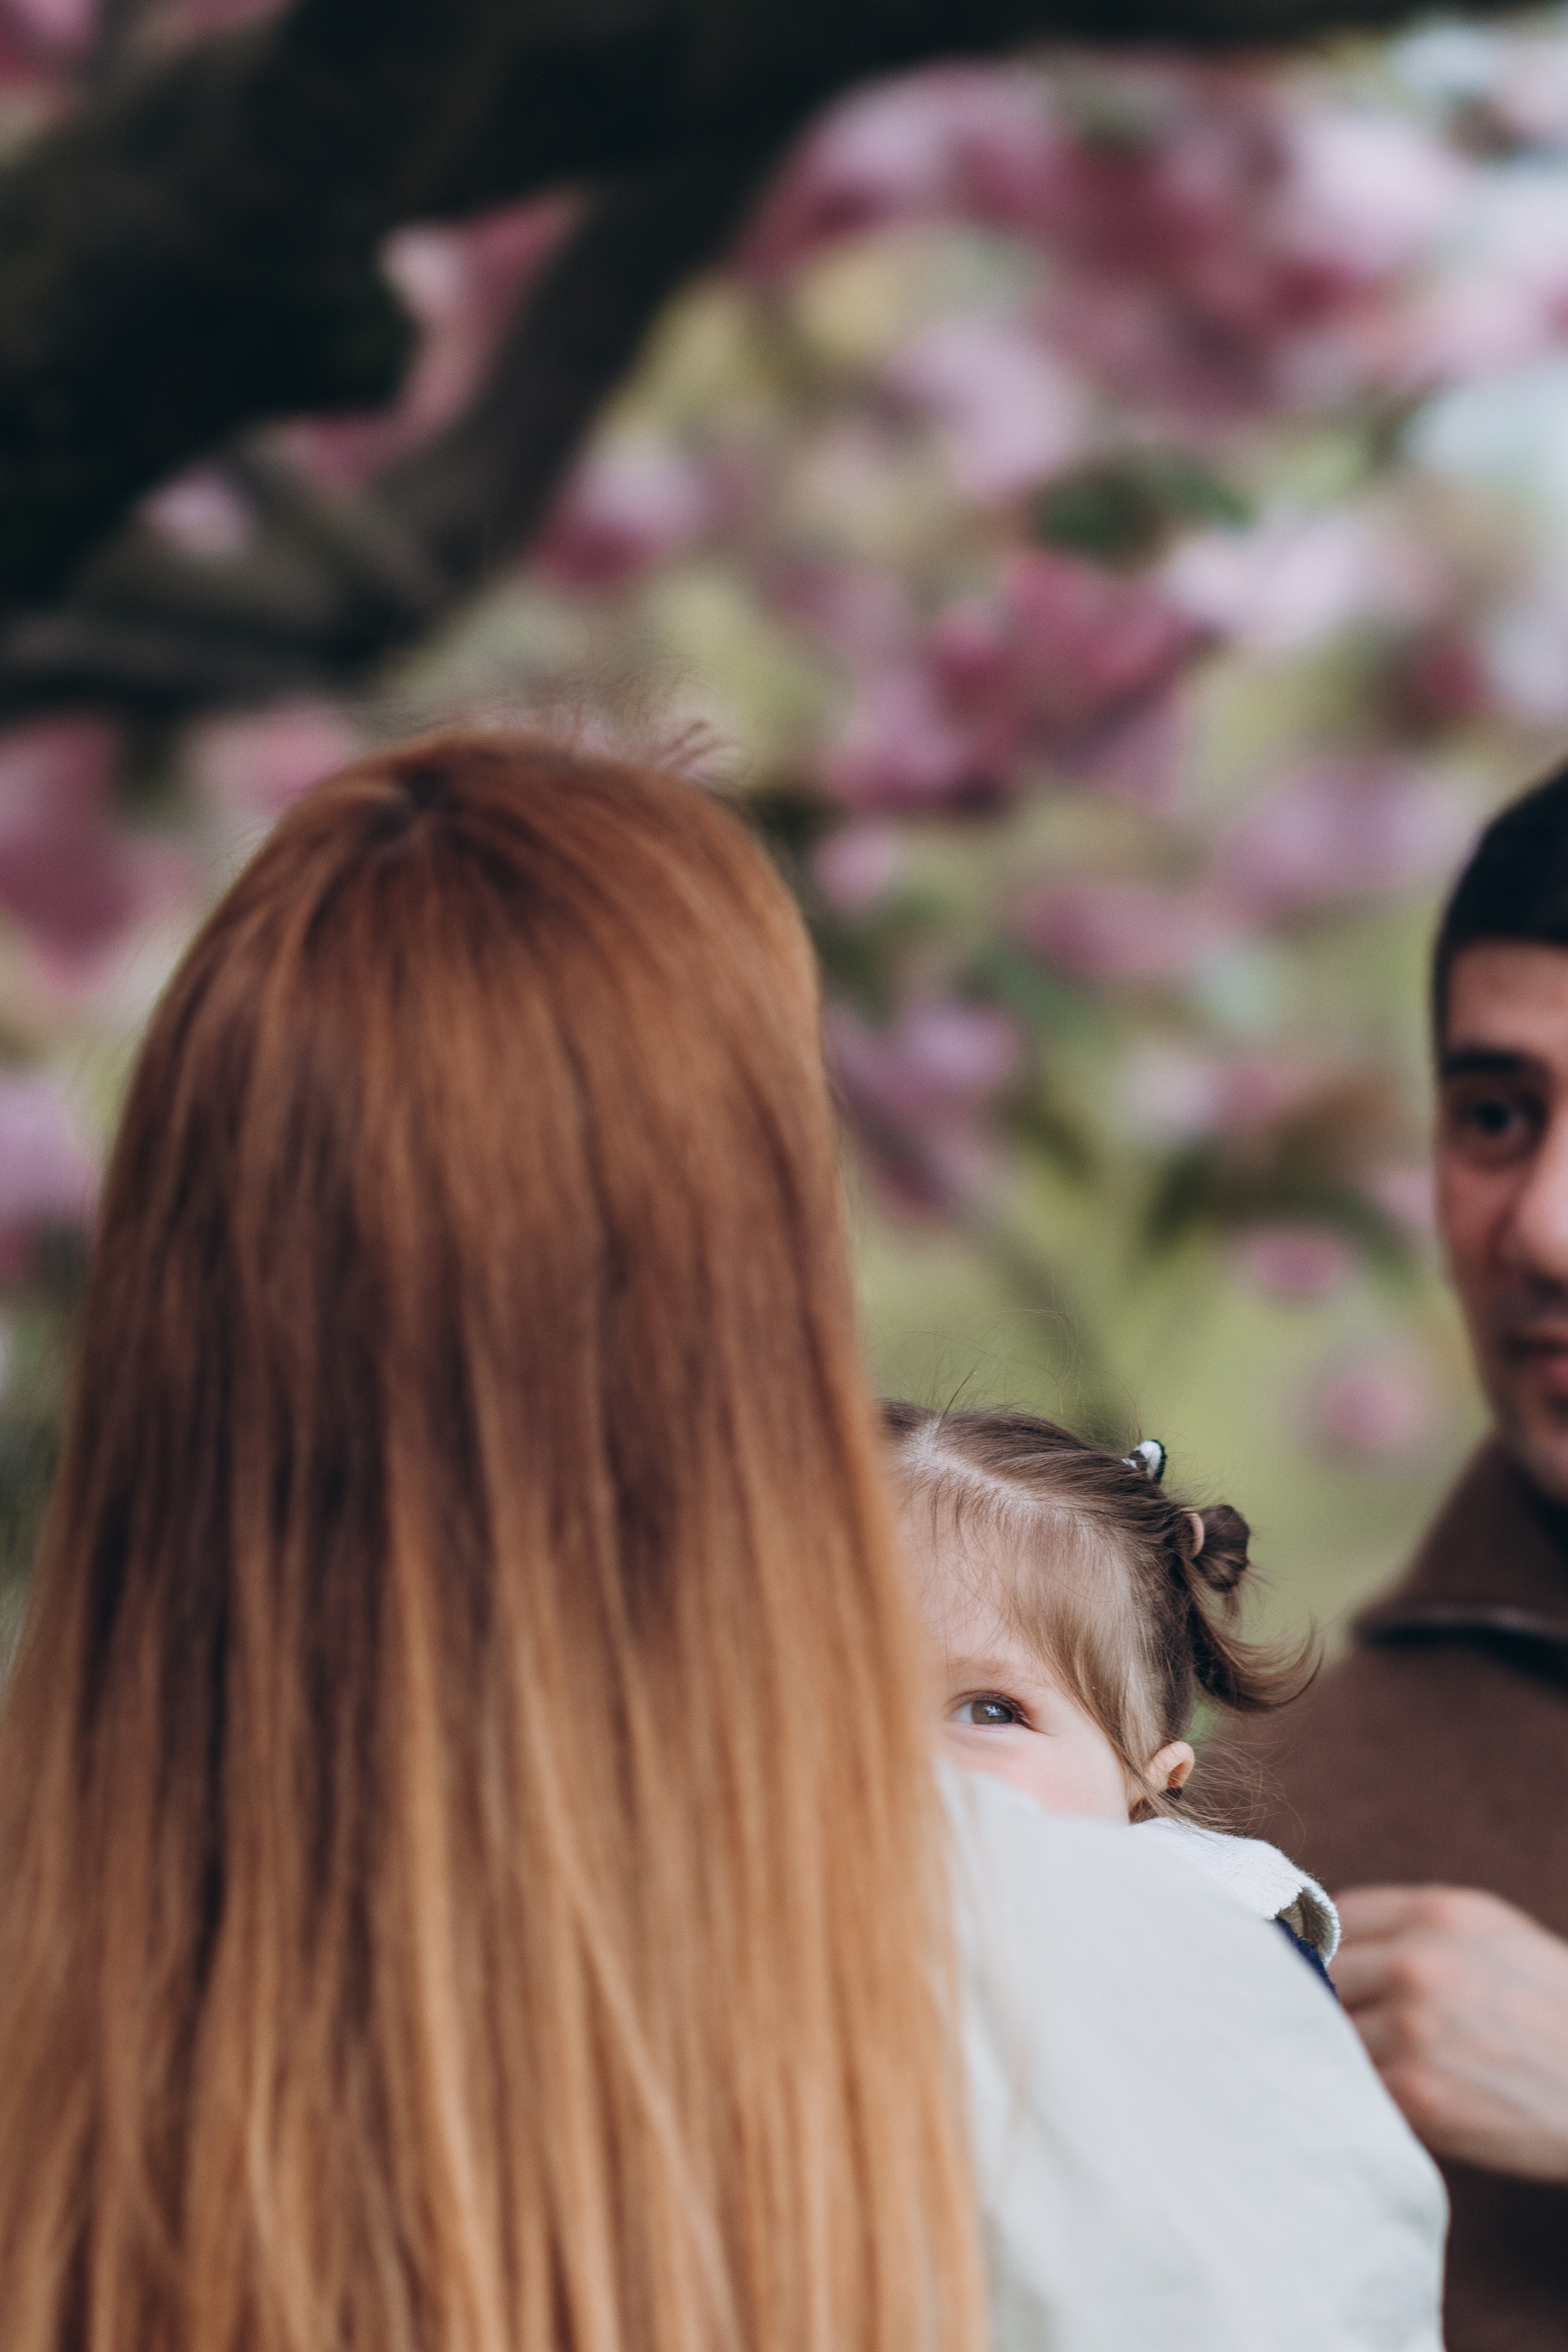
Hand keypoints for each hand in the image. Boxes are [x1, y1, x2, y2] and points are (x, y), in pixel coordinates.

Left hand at [1333, 1885, 1567, 2181]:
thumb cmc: (1558, 2014)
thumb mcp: (1497, 1938)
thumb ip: (1420, 1929)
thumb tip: (1335, 1936)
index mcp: (1440, 1914)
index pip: (1336, 1917)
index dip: (1331, 1948)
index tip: (1330, 1972)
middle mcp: (1420, 1962)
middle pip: (1325, 1975)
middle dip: (1337, 2003)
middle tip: (1362, 2029)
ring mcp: (1412, 2028)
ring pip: (1334, 2033)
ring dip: (1349, 2053)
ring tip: (1393, 2068)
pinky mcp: (1415, 2093)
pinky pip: (1356, 2086)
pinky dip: (1365, 2095)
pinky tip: (1399, 2098)